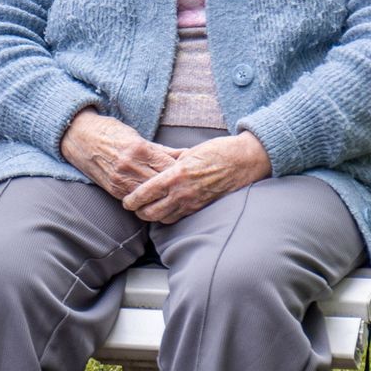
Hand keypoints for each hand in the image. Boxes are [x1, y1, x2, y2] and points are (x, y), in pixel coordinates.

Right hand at [58, 109, 181, 199]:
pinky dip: (148, 201)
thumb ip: (161, 150)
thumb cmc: (109, 132)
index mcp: (139, 149)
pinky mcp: (113, 189)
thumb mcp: (136, 136)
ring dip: (163, 198)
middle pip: (162, 184)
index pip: (170, 167)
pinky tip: (158, 202)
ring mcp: (120, 180)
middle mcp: (130, 167)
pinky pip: (137, 200)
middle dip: (176, 187)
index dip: (183, 172)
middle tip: (189, 189)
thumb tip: (187, 155)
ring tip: (176, 198)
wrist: (78, 136)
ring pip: (151, 196)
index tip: (193, 174)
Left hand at [122, 132, 272, 223]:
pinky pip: (181, 217)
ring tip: (149, 210)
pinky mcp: (203, 208)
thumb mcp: (188, 153)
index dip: (132, 200)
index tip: (125, 202)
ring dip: (155, 216)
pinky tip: (167, 210)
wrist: (245, 160)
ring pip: (166, 219)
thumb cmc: (217, 151)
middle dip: (140, 212)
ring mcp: (194, 203)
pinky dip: (171, 216)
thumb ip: (171, 163)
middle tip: (135, 208)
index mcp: (175, 176)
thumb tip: (157, 167)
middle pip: (152, 213)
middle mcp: (183, 193)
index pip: (146, 193)